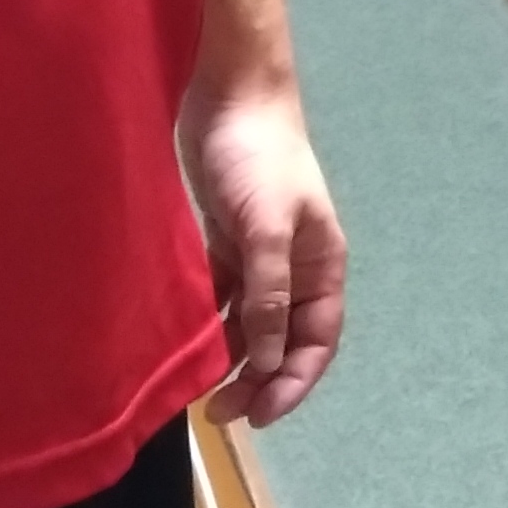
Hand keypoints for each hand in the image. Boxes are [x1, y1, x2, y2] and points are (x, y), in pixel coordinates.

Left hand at [180, 80, 344, 427]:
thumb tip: (271, 362)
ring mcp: (261, 252)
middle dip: (259, 378)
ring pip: (252, 322)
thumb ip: (271, 293)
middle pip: (284, 339)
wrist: (230, 91)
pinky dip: (211, 320)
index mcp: (321, 264)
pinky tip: (186, 341)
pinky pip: (224, 294)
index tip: (258, 416)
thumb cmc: (258, 156)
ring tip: (201, 388)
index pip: (316, 341)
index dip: (293, 383)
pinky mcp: (228, 237)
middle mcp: (295, 265)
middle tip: (220, 412)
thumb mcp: (268, 226)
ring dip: (234, 355)